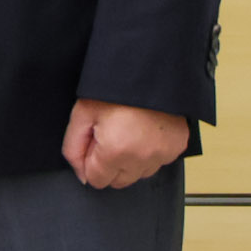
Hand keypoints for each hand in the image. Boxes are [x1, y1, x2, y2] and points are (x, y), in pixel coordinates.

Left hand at [61, 99, 188, 188]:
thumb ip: (73, 148)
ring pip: (139, 174)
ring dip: (131, 161)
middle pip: (119, 181)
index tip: (94, 142)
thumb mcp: (82, 113)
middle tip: (110, 135)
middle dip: (110, 164)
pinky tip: (144, 131)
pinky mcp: (177, 147)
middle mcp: (142, 158)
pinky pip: (158, 162)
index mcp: (116, 151)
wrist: (148, 69)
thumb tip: (80, 174)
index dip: (91, 161)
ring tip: (128, 131)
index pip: (97, 180)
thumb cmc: (113, 88)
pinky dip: (150, 152)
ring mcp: (163, 154)